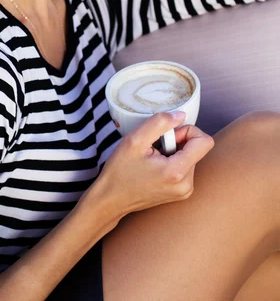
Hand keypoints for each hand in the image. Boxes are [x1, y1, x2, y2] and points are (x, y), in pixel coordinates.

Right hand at [91, 112, 213, 224]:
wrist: (111, 199)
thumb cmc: (120, 171)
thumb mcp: (135, 140)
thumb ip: (160, 122)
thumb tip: (181, 115)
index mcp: (177, 172)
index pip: (205, 141)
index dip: (187, 131)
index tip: (167, 136)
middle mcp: (187, 185)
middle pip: (197, 148)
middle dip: (177, 141)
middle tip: (154, 148)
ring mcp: (185, 191)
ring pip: (191, 156)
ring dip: (173, 151)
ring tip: (152, 159)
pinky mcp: (181, 193)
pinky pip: (186, 167)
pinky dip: (172, 161)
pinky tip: (154, 167)